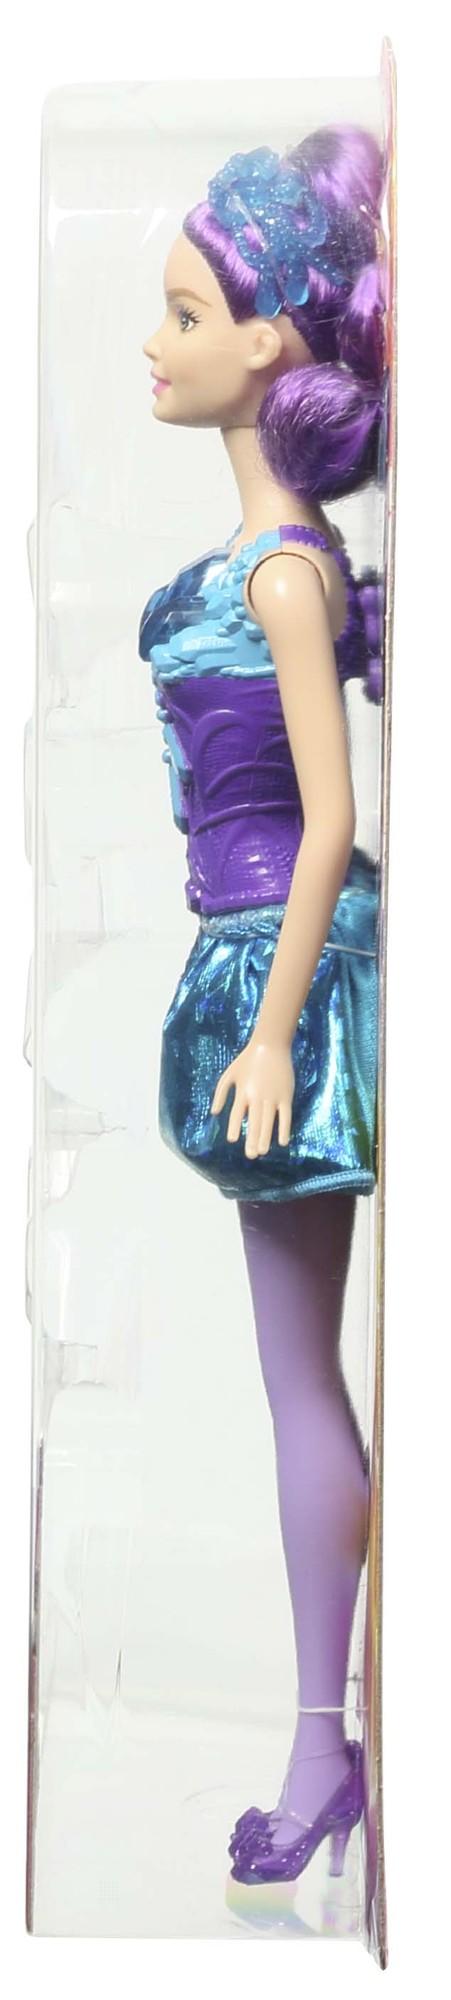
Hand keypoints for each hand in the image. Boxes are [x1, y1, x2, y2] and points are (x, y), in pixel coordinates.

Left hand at [210, 1034, 294, 1156]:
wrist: (271, 1045)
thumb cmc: (247, 1060)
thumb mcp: (229, 1074)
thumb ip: (220, 1093)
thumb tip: (213, 1113)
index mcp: (243, 1091)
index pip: (237, 1113)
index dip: (235, 1126)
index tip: (233, 1139)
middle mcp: (257, 1096)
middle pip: (254, 1121)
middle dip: (252, 1139)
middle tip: (251, 1155)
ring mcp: (272, 1097)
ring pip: (269, 1121)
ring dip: (266, 1137)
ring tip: (262, 1151)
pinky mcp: (286, 1096)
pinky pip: (285, 1116)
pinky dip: (284, 1129)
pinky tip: (282, 1141)